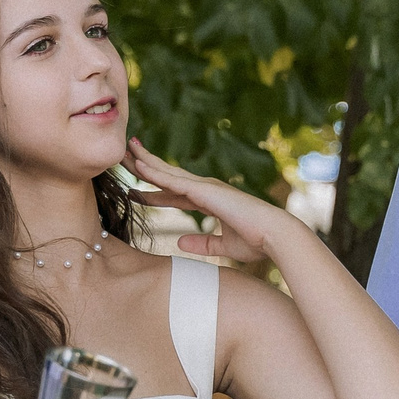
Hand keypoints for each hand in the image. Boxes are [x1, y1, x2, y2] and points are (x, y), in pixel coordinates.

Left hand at [124, 138, 300, 265]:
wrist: (275, 236)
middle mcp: (205, 189)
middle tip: (122, 157)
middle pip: (166, 176)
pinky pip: (175, 181)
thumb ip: (203, 243)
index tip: (133, 190)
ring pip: (167, 172)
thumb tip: (180, 243)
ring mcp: (206, 187)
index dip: (152, 191)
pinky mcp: (206, 191)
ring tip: (124, 153)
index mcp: (209, 201)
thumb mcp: (223, 246)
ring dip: (144, 162)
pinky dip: (157, 173)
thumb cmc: (257, 241)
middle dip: (144, 167)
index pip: (173, 194)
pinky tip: (140, 167)